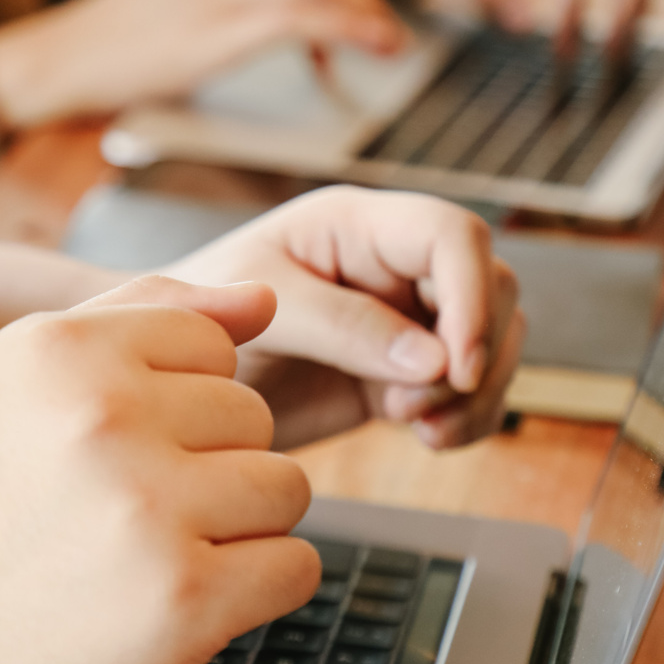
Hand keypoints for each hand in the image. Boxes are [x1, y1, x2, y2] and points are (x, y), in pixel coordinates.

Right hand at [0, 0, 408, 129]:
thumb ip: (218, 10)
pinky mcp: (224, 17)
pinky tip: (374, 49)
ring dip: (366, 16)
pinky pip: (309, 15)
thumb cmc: (103, 55)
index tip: (358, 22)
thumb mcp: (169, 11)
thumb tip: (266, 39)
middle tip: (385, 38)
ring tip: (386, 47)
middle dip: (364, 1)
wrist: (54, 63)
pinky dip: (353, 30)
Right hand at [0, 277, 317, 663]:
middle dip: (207, 466)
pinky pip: (294, 569)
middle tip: (118, 518)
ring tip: (148, 558)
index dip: (176, 405)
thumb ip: (139, 316)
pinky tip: (176, 603)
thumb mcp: (15, 379)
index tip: (112, 454)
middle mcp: (104, 418)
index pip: (214, 343)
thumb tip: (264, 297)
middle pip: (255, 416)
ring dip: (237, 531)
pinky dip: (253, 593)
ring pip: (287, 489)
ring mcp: (148, 511)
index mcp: (60, 350)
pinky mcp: (184, 602)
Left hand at [167, 187, 523, 449]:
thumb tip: (433, 358)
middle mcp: (392, 266)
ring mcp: (405, 319)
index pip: (451, 234)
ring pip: (494, 342)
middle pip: (492, 288)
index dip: (472, 294)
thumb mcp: (263, 313)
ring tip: (416, 424)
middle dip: (477, 353)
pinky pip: (472, 390)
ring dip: (476, 392)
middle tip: (419, 404)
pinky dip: (467, 418)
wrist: (169, 378)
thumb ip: (343, 327)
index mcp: (357, 227)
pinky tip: (425, 436)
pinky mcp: (404, 373)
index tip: (457, 363)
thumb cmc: (198, 319)